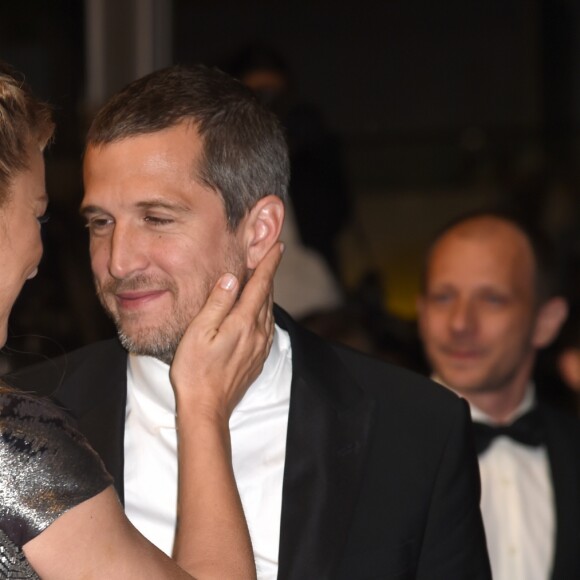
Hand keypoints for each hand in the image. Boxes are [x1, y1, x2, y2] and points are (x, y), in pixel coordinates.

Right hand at [169, 242, 283, 422]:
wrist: (207, 409)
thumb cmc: (196, 372)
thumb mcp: (199, 333)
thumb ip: (217, 303)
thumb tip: (232, 279)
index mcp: (243, 323)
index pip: (261, 285)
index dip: (270, 264)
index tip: (278, 247)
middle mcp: (258, 334)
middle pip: (268, 296)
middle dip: (271, 274)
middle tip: (273, 255)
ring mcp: (260, 347)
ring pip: (269, 312)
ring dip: (268, 292)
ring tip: (265, 278)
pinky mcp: (257, 359)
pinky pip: (267, 327)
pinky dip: (266, 311)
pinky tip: (260, 312)